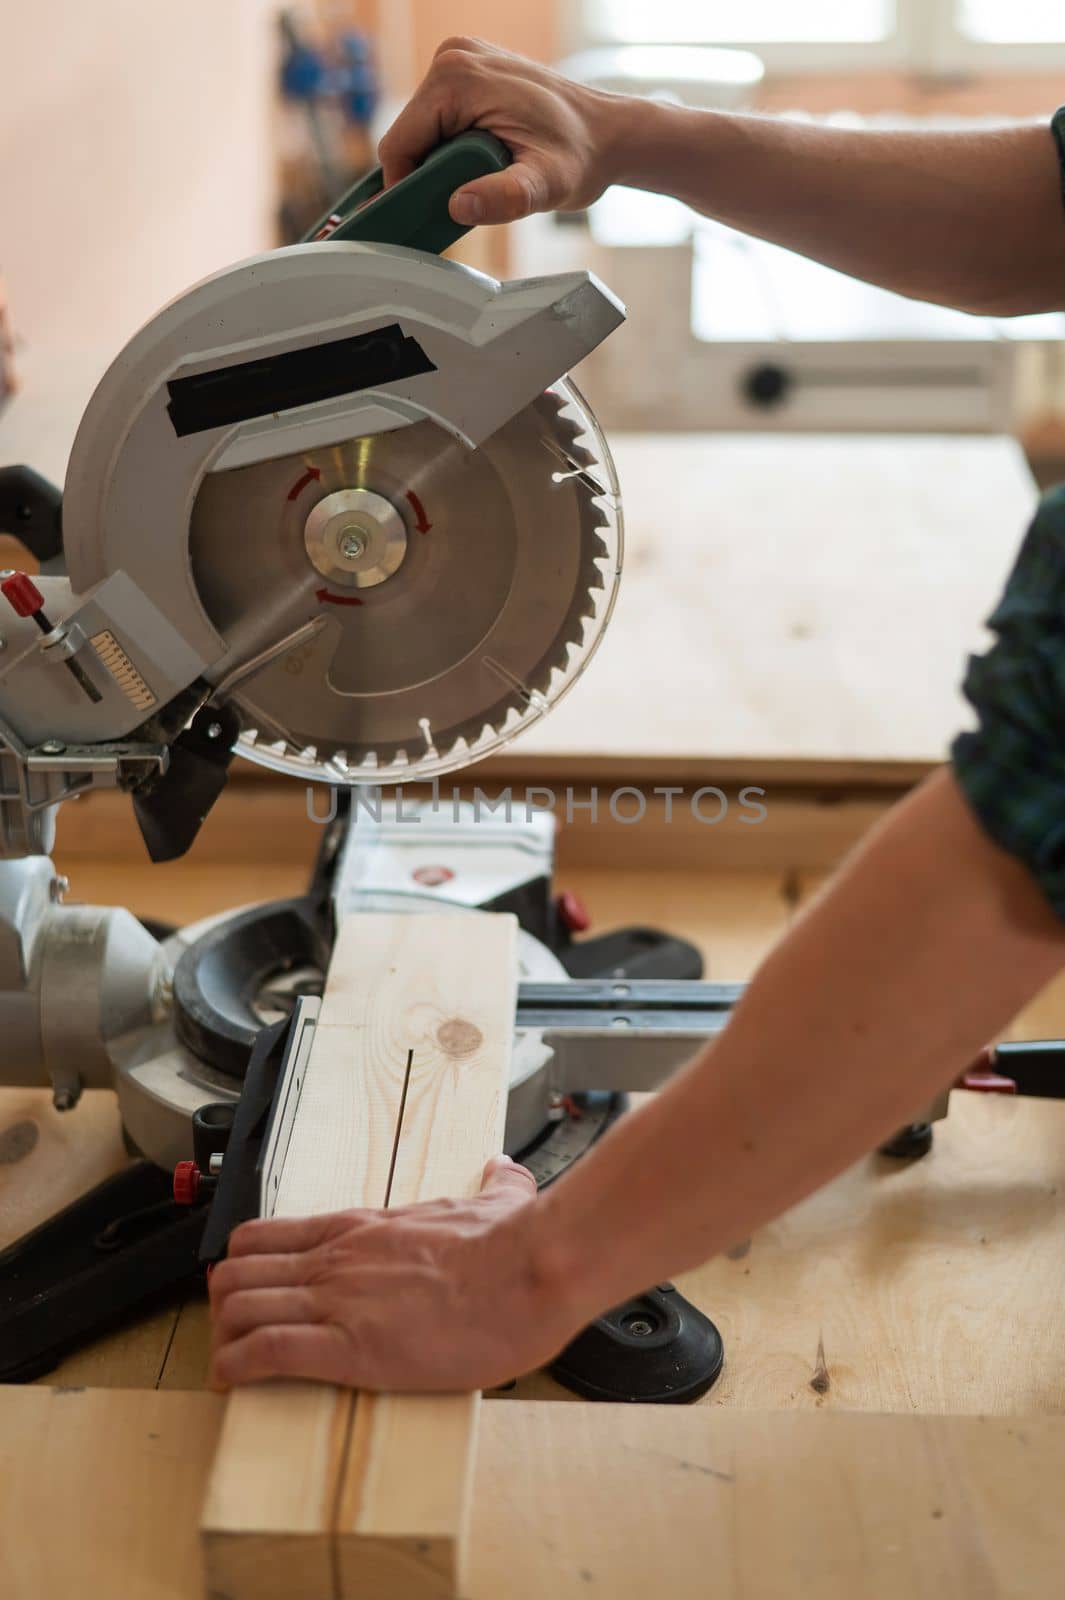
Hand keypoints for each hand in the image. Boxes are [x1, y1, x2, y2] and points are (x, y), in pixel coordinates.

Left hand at [208, 1155, 574, 1391]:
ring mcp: (338, 1301)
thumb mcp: (496, 1202)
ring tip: (229, 1364)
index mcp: (361, 1228)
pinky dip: (236, 1369)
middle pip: (236, 1272)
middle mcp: (336, 1259)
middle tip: (231, 1334)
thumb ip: (494, 1186)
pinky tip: (231, 1382)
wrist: (528, 1273)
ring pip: (239, 1309)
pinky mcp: (348, 1348)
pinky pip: (264, 1353)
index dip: (241, 1266)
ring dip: (223, 1339)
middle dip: (222, 1307)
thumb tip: (503, 1169)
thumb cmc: (513, 1247)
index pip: (265, 1235)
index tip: (244, 1290)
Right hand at [379, 36, 635, 224]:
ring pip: (422, 132)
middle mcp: (453, 57)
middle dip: (428, 176)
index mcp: (457, 77)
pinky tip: (481, 164)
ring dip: (441, 165)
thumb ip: (504, 198)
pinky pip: (439, 121)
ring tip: (483, 179)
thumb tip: (459, 206)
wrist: (609, 133)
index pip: (398, 145)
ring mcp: (461, 60)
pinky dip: (452, 149)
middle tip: (470, 198)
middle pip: (408, 137)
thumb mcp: (546, 187)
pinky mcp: (469, 71)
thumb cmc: (582, 155)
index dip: (405, 190)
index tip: (429, 217)